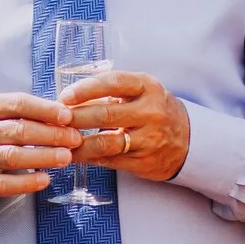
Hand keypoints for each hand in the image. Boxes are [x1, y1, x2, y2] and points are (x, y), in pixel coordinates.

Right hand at [0, 93, 80, 209]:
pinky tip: (45, 180)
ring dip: (42, 156)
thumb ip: (28, 115)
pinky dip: (26, 182)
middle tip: (74, 139)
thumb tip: (66, 116)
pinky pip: (3, 183)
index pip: (17, 103)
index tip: (68, 117)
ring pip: (11, 156)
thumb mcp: (1, 118)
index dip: (45, 110)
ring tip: (65, 158)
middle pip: (17, 130)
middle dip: (50, 135)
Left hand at [60, 70, 189, 182]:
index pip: (112, 83)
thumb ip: (111, 92)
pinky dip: (89, 159)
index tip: (64, 97)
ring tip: (59, 143)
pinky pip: (111, 161)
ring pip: (106, 142)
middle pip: (105, 114)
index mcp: (147, 87)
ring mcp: (149, 138)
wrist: (188, 140)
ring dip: (78, 144)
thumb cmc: (154, 110)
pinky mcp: (145, 161)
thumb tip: (69, 98)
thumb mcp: (141, 92)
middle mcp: (151, 111)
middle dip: (75, 118)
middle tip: (56, 121)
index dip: (85, 89)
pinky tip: (75, 156)